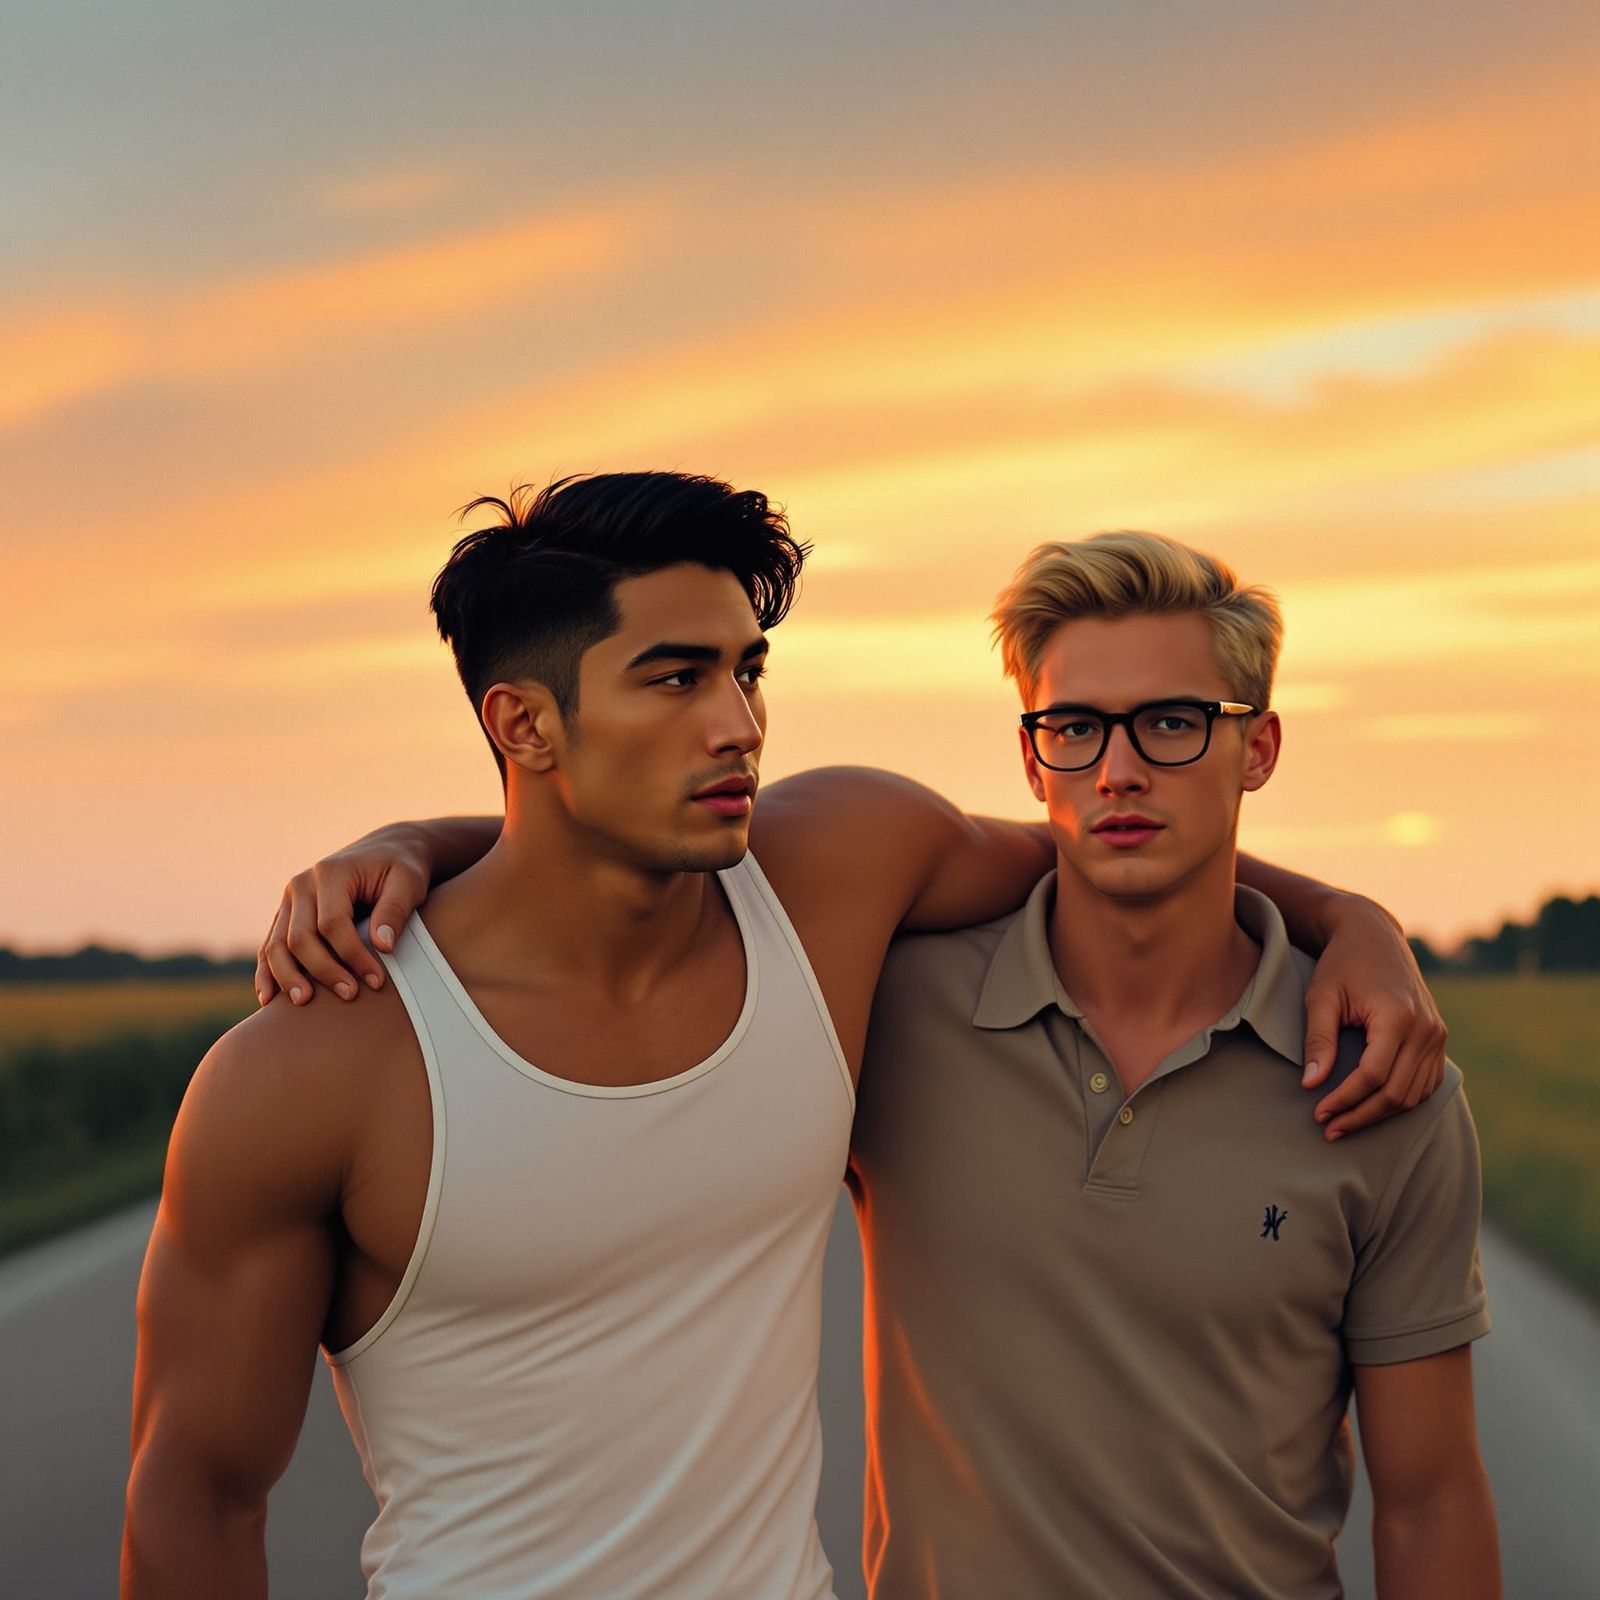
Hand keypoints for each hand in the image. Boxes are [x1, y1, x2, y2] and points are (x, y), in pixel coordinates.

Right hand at [255, 827, 430, 1005]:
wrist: (387, 851)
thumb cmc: (401, 868)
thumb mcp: (409, 882)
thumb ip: (395, 910)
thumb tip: (382, 946)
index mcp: (330, 873)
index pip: (332, 923)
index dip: (353, 955)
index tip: (377, 980)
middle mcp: (302, 885)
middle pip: (300, 937)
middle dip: (323, 970)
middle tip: (350, 995)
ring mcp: (290, 900)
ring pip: (276, 945)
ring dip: (288, 977)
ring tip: (305, 1003)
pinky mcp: (287, 915)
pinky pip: (269, 946)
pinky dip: (268, 972)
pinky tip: (270, 999)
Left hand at [1300, 897, 1447, 1139]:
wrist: (1373, 935)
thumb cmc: (1341, 964)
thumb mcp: (1321, 997)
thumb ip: (1318, 1040)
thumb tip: (1311, 1084)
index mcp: (1398, 1017)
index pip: (1373, 1076)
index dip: (1345, 1100)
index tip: (1319, 1113)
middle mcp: (1426, 1029)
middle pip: (1397, 1092)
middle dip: (1361, 1116)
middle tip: (1330, 1129)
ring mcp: (1437, 1035)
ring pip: (1414, 1094)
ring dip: (1381, 1114)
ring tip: (1346, 1122)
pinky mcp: (1438, 1038)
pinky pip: (1426, 1082)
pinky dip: (1402, 1100)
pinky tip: (1373, 1106)